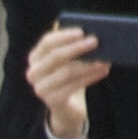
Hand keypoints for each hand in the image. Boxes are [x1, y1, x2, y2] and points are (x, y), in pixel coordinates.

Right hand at [21, 20, 109, 138]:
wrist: (65, 106)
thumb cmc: (68, 76)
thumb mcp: (67, 62)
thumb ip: (72, 48)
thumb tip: (91, 37)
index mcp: (35, 57)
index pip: (46, 43)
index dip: (63, 36)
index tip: (81, 32)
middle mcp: (33, 72)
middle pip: (55, 56)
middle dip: (77, 48)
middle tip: (95, 41)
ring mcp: (40, 88)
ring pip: (66, 72)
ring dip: (87, 64)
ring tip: (104, 59)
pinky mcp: (51, 100)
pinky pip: (73, 86)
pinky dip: (90, 77)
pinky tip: (103, 71)